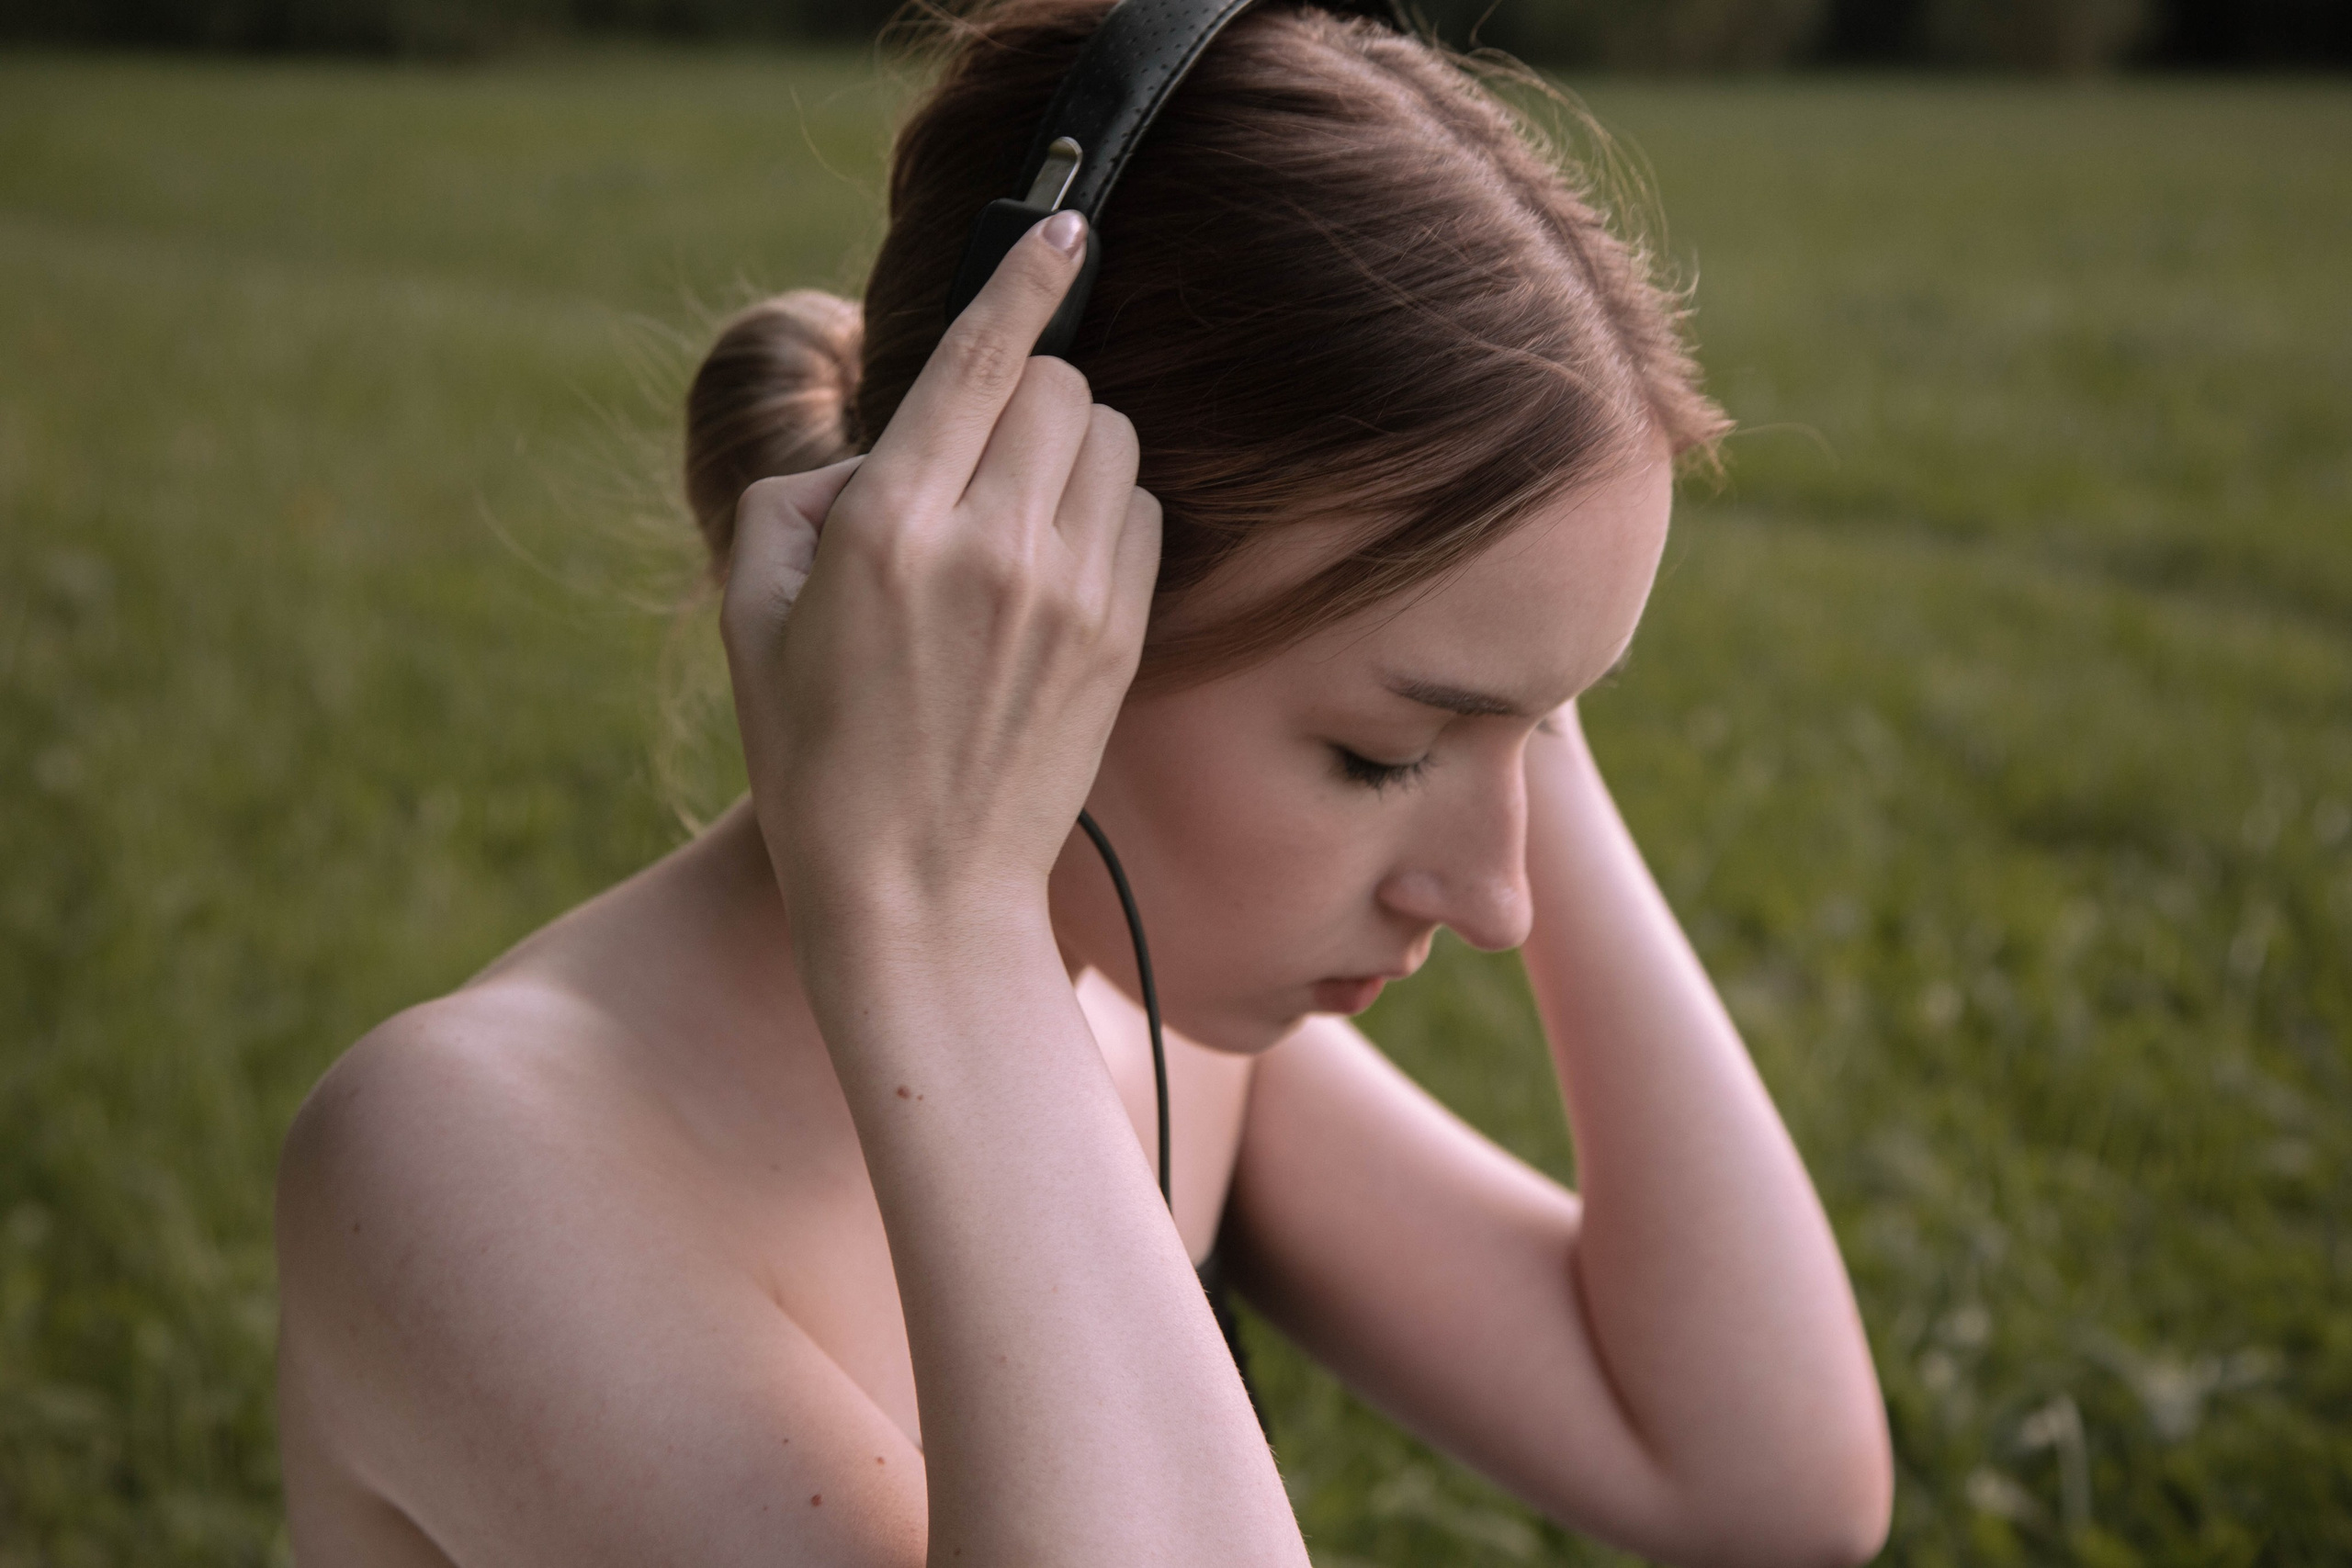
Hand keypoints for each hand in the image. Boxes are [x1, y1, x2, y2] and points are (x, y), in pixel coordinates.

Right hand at [721, 212, 1161, 936]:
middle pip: (1061, 385)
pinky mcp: (1120, 637)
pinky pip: (1142, 513)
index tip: (1063, 225)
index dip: (1026, 274)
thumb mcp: (752, 616)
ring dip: (1071, 446)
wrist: (917, 892)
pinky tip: (1055, 563)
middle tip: (976, 454)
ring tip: (1015, 513)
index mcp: (891, 525)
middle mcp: (993, 544)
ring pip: (1112, 440)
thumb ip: (800, 496)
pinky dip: (1105, 509)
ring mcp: (1070, 593)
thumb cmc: (815, 758)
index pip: (984, 357)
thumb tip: (880, 445)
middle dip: (1024, 391)